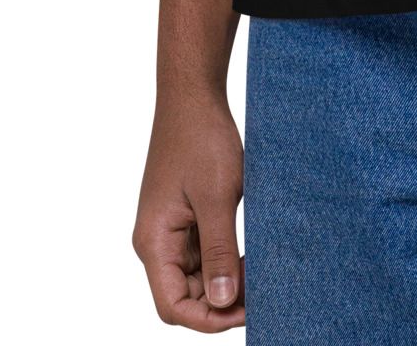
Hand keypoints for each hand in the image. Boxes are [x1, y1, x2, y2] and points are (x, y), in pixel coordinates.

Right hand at [133, 94, 246, 331]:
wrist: (193, 97)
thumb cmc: (201, 140)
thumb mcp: (217, 197)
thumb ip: (219, 251)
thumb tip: (223, 301)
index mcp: (154, 242)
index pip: (172, 306)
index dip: (207, 319)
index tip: (246, 312)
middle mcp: (156, 242)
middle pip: (184, 296)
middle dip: (221, 301)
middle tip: (262, 290)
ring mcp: (170, 230)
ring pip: (195, 278)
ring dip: (224, 281)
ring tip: (259, 272)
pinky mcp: (184, 218)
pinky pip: (202, 254)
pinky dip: (225, 260)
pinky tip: (249, 254)